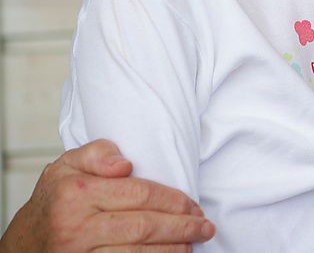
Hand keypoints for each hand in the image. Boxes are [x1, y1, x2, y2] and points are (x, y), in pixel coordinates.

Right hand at [0, 140, 213, 252]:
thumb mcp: (67, 166)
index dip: (172, 200)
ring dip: (172, 250)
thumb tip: (125, 163)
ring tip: (194, 243)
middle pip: (143, 227)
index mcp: (77, 194)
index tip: (193, 204)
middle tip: (205, 226)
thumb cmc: (55, 201)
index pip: (139, 195)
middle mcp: (77, 228)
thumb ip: (97, 153)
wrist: (25, 244)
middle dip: (181, 227)